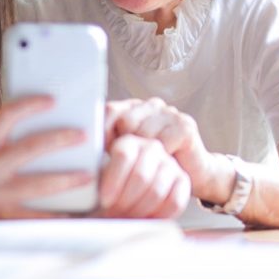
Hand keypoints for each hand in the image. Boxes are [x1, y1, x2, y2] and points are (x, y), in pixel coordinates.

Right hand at [0, 96, 92, 218]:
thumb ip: (2, 145)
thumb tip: (41, 131)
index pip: (5, 116)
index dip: (30, 105)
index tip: (52, 100)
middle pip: (29, 148)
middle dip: (60, 139)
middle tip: (83, 135)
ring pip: (39, 185)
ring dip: (67, 179)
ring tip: (87, 174)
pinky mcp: (2, 221)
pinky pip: (37, 217)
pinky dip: (58, 214)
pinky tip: (75, 211)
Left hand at [97, 135, 189, 217]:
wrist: (134, 191)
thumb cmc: (110, 186)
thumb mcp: (97, 177)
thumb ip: (92, 178)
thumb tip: (80, 183)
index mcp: (128, 142)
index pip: (123, 155)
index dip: (113, 181)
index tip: (105, 201)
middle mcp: (151, 147)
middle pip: (141, 175)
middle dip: (125, 201)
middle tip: (114, 214)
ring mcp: (169, 163)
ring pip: (156, 190)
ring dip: (139, 211)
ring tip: (126, 218)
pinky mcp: (183, 180)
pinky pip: (174, 202)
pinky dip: (158, 216)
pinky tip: (144, 220)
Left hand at [105, 98, 230, 204]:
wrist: (194, 174)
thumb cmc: (155, 166)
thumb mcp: (128, 153)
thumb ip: (109, 144)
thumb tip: (84, 146)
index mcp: (133, 107)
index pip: (109, 111)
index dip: (103, 132)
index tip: (103, 153)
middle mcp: (151, 105)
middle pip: (125, 121)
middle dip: (125, 146)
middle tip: (130, 164)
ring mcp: (169, 113)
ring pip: (143, 133)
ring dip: (144, 155)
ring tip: (149, 165)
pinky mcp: (185, 126)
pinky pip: (162, 143)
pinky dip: (161, 158)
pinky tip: (165, 163)